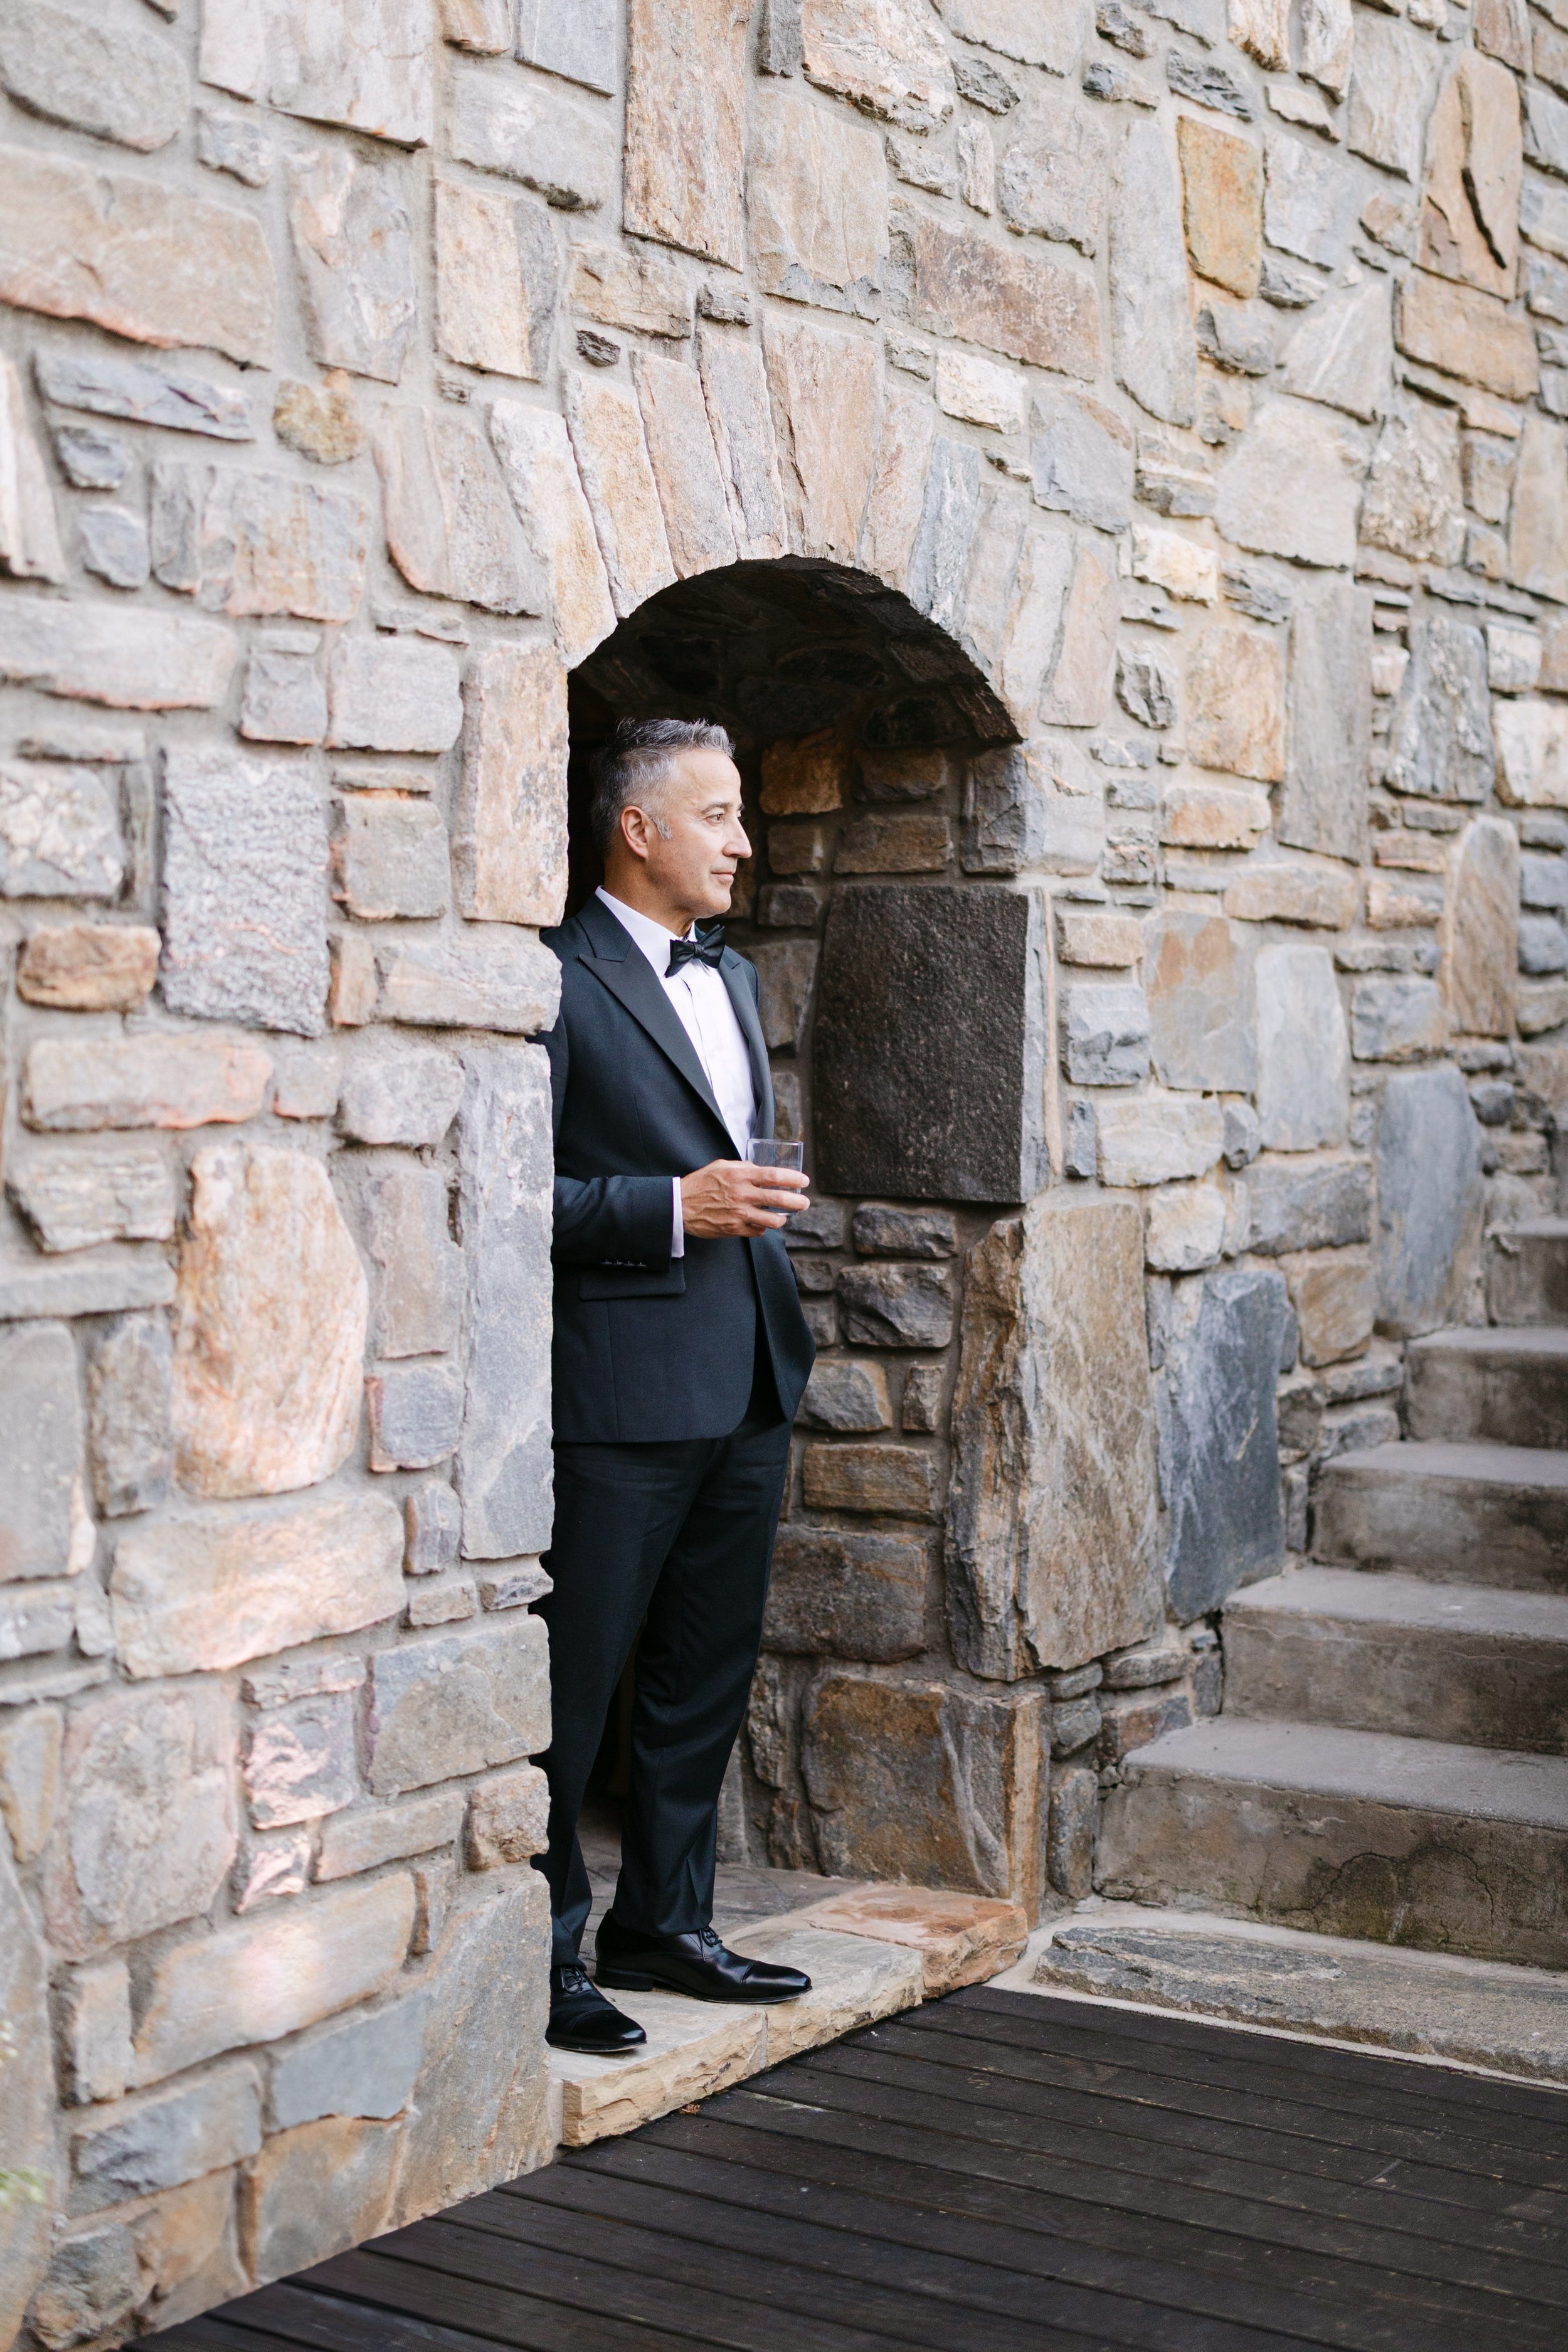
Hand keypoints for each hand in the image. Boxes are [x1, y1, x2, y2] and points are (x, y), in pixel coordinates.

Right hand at [680, 1158, 809, 1238]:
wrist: (680, 1205)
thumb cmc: (701, 1183)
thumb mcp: (721, 1166)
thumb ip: (743, 1167)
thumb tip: (759, 1169)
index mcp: (740, 1176)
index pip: (774, 1176)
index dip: (793, 1179)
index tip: (804, 1181)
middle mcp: (742, 1195)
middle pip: (779, 1199)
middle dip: (797, 1202)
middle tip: (804, 1203)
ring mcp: (739, 1214)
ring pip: (772, 1220)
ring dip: (782, 1219)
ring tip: (784, 1217)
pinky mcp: (734, 1229)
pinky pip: (758, 1231)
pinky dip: (763, 1227)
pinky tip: (762, 1223)